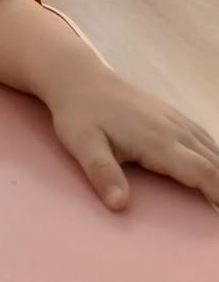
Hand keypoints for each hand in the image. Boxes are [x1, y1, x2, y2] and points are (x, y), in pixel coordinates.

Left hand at [44, 63, 218, 211]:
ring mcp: (173, 119)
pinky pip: (202, 136)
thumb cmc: (78, 113)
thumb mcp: (82, 144)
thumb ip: (101, 173)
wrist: (77, 77)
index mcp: (157, 140)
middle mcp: (173, 128)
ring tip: (218, 195)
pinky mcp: (169, 114)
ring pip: (211, 148)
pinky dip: (214, 156)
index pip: (202, 171)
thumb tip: (119, 204)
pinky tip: (213, 167)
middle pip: (214, 162)